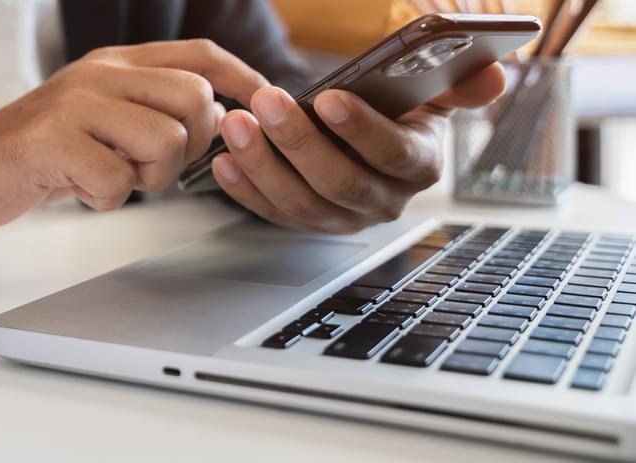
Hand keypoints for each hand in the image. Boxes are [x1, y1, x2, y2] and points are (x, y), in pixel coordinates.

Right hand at [0, 39, 268, 227]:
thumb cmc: (41, 151)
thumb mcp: (101, 120)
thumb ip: (154, 112)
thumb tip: (221, 117)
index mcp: (115, 64)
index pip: (198, 54)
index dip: (242, 77)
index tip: (264, 104)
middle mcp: (98, 73)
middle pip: (194, 99)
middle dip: (188, 147)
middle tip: (150, 168)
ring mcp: (74, 103)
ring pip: (163, 141)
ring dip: (147, 178)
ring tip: (110, 179)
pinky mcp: (51, 141)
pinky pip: (117, 180)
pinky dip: (104, 199)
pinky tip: (77, 190)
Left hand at [211, 63, 506, 233]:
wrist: (372, 135)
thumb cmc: (401, 108)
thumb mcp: (436, 91)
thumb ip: (463, 82)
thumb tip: (490, 76)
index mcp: (420, 164)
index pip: (393, 152)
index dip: (361, 129)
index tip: (329, 99)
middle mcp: (384, 200)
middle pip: (339, 181)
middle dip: (298, 141)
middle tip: (265, 103)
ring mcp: (342, 217)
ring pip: (300, 202)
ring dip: (262, 164)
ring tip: (236, 124)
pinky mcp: (306, 222)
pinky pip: (272, 213)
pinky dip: (244, 189)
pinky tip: (223, 160)